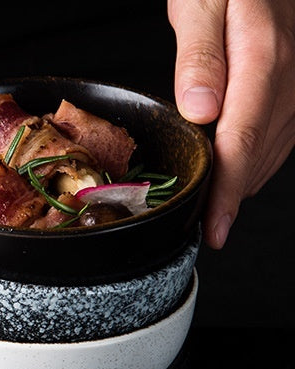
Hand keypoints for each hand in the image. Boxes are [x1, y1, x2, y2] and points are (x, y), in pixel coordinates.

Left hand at [169, 0, 294, 248]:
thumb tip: (199, 110)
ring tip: (214, 209)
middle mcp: (290, 74)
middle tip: (204, 228)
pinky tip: (234, 173)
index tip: (214, 228)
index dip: (226, 192)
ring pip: (270, 153)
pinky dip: (254, 162)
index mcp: (263, 56)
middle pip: (256, 155)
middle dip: (229, 197)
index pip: (241, 141)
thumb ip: (200, 56)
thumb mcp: (201, 2)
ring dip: (241, 182)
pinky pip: (279, 138)